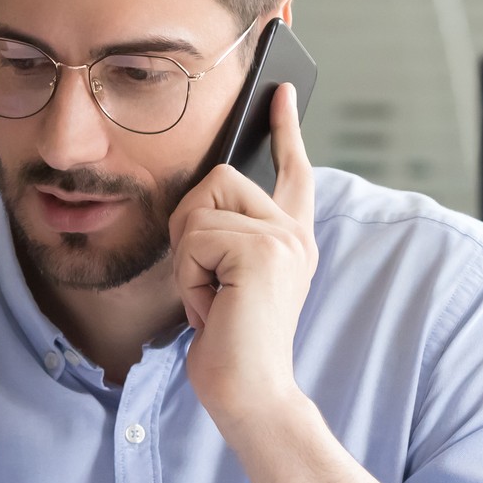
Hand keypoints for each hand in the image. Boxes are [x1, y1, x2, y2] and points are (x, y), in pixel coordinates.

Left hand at [169, 83, 318, 425]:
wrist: (249, 392)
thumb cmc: (230, 345)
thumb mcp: (227, 279)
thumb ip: (226, 237)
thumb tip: (203, 196)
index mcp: (290, 239)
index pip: (291, 170)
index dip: (285, 128)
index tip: (278, 89)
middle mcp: (293, 233)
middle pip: (218, 179)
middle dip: (191, 229)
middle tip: (207, 283)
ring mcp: (283, 239)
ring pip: (200, 208)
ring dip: (188, 259)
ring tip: (213, 299)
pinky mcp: (262, 251)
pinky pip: (195, 237)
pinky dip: (190, 278)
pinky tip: (214, 309)